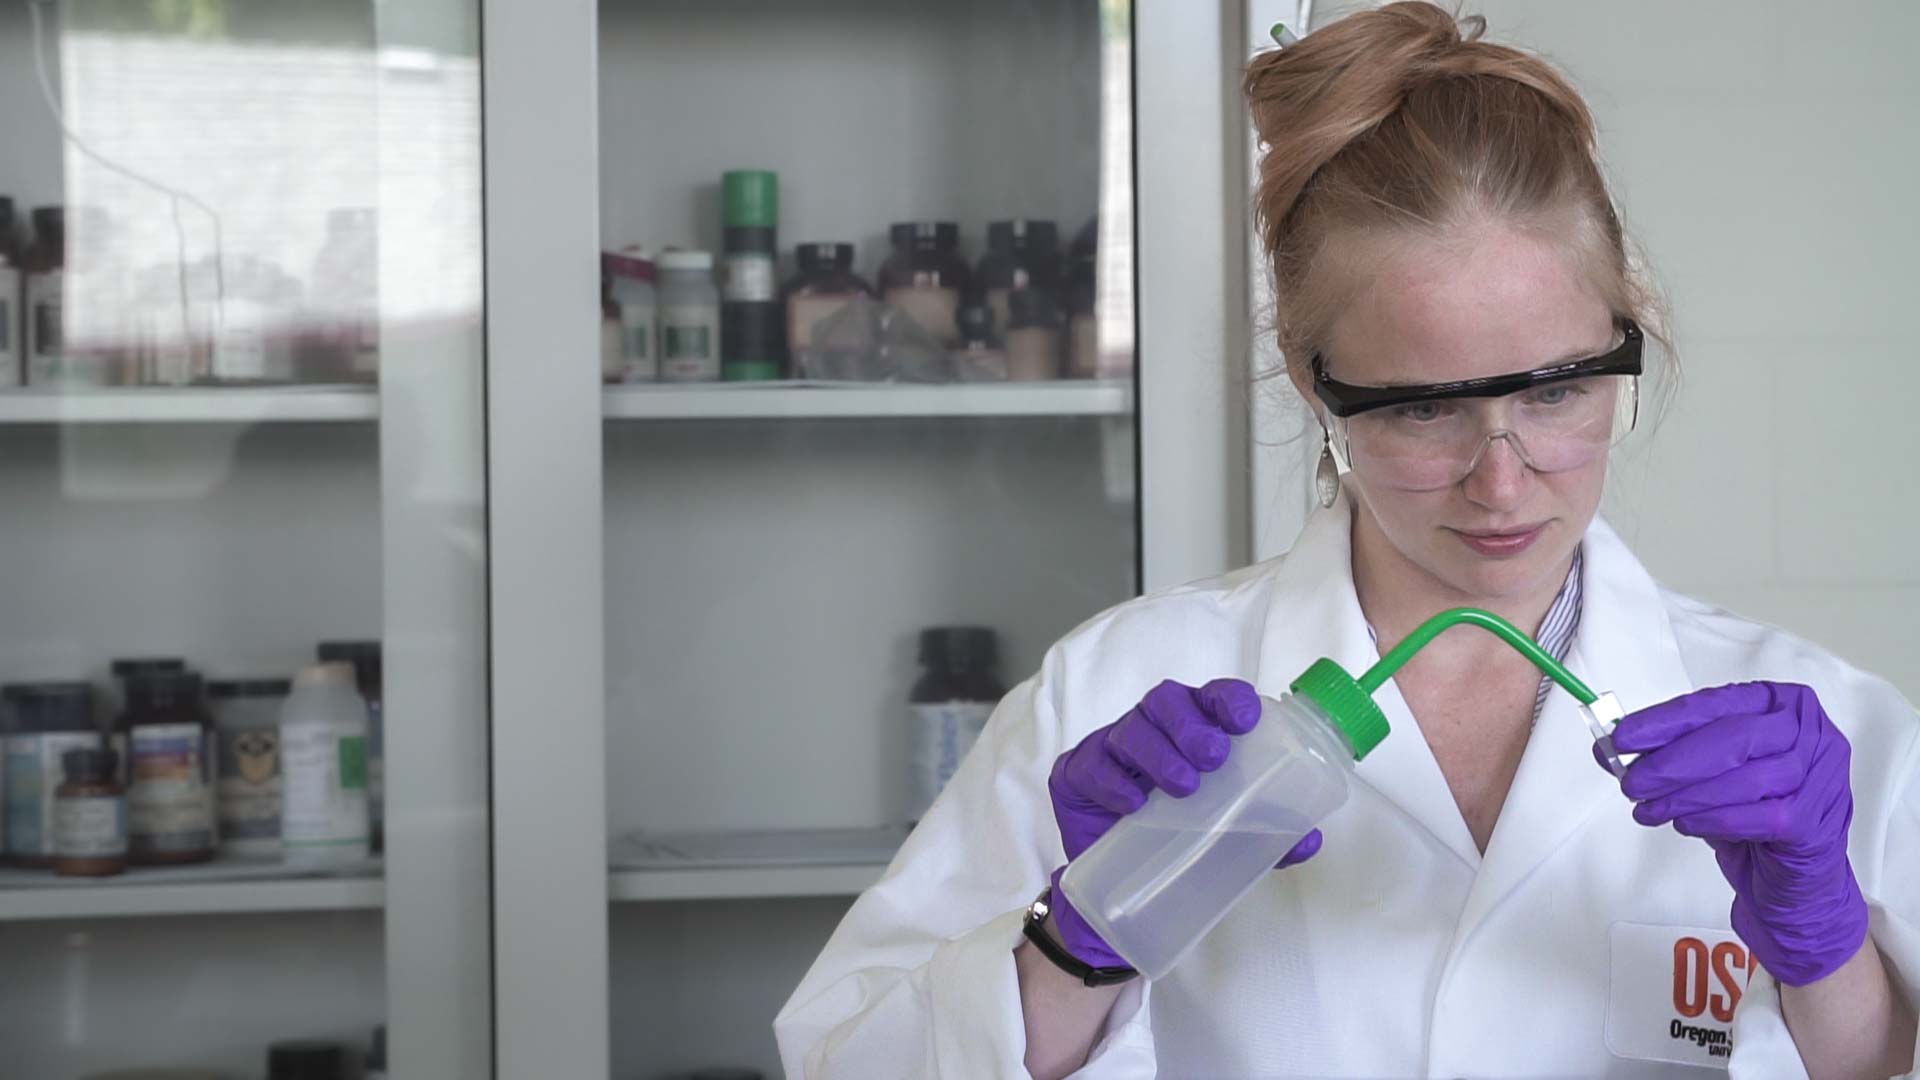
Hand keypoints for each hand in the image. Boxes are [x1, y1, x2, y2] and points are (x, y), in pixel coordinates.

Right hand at [1046, 678, 1322, 968]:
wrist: (1119, 887)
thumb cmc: (1177, 841)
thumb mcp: (1229, 837)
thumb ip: (1268, 834)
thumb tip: (1309, 839)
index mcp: (1192, 730)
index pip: (1211, 698)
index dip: (1227, 698)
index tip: (1244, 719)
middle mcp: (1151, 729)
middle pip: (1166, 700)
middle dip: (1191, 723)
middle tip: (1213, 758)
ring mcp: (1111, 747)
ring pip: (1131, 728)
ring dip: (1159, 752)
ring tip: (1183, 786)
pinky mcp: (1077, 773)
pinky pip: (1092, 765)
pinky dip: (1113, 782)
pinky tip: (1132, 804)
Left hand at [1608, 681, 1866, 985]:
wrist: (1794, 877)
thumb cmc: (1752, 813)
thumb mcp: (1709, 773)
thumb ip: (1667, 753)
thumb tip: (1607, 748)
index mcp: (1784, 705)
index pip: (1717, 703)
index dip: (1665, 720)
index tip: (1622, 738)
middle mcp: (1812, 735)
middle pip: (1734, 737)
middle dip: (1673, 761)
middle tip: (1631, 782)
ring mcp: (1820, 778)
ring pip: (1743, 779)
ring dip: (1684, 796)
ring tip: (1649, 809)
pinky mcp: (1814, 822)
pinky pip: (1754, 817)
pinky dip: (1710, 820)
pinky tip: (1684, 824)